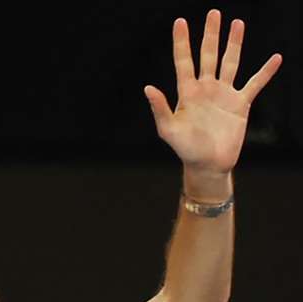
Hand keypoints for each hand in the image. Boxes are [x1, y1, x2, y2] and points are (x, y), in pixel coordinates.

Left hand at [144, 9, 281, 176]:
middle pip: (208, 55)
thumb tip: (148, 87)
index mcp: (187, 92)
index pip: (183, 61)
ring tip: (237, 23)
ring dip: (234, 43)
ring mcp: (223, 94)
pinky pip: (255, 83)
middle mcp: (206, 88)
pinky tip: (275, 58)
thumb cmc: (185, 149)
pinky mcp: (240, 104)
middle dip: (210, 34)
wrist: (208, 164)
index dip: (182, 42)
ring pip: (230, 62)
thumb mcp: (168, 130)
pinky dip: (265, 72)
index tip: (180, 22)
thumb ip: (159, 108)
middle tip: (213, 13)